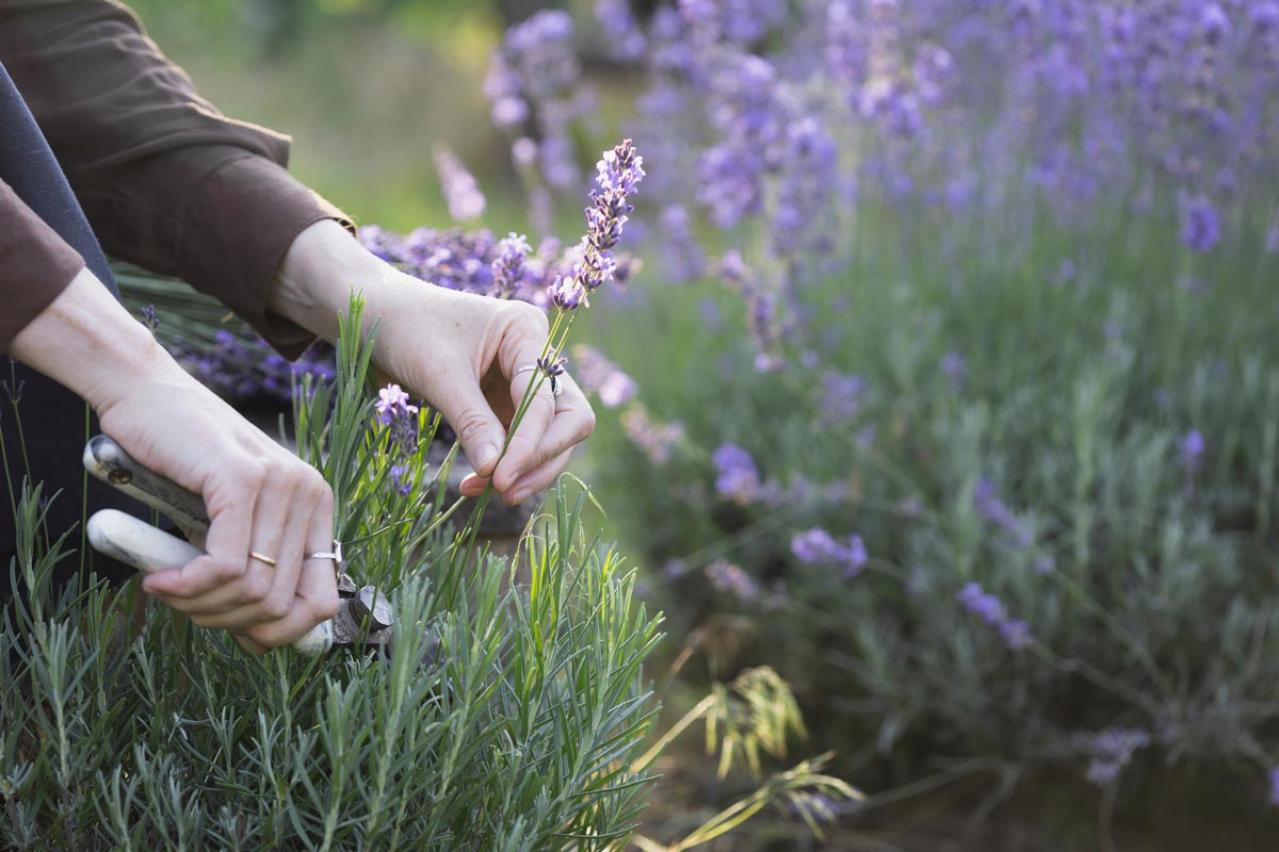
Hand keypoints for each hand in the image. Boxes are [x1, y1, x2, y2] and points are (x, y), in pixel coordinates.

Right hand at [12, 269, 338, 651]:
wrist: (146, 396)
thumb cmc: (181, 464)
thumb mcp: (229, 522)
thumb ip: (252, 568)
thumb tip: (262, 642)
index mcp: (316, 508)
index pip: (322, 602)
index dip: (279, 635)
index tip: (235, 636)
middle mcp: (309, 495)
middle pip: (281, 606)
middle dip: (227, 622)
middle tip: (185, 606)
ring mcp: (280, 485)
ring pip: (253, 591)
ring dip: (201, 606)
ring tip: (168, 589)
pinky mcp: (241, 480)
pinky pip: (223, 565)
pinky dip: (188, 585)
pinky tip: (159, 580)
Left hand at [273, 221, 595, 504]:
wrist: (374, 317)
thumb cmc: (405, 328)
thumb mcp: (439, 374)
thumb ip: (472, 422)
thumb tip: (496, 473)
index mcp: (526, 331)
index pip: (547, 398)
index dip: (531, 442)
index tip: (502, 478)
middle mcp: (534, 356)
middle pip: (567, 419)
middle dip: (541, 458)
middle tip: (505, 489)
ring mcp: (520, 383)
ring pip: (549, 438)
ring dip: (525, 469)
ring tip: (484, 491)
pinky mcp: (502, 405)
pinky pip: (518, 444)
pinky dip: (503, 467)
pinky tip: (476, 483)